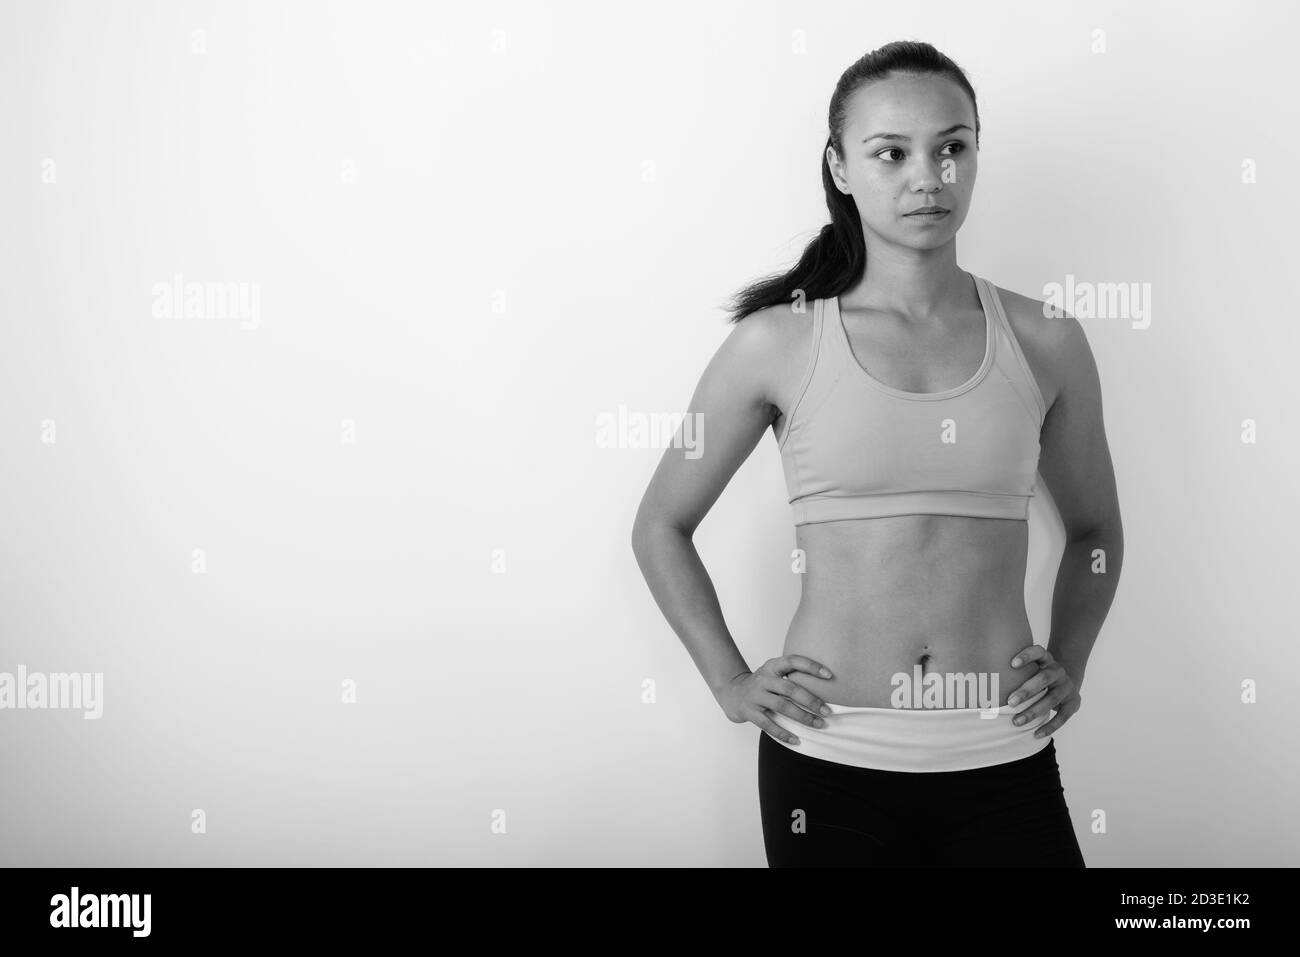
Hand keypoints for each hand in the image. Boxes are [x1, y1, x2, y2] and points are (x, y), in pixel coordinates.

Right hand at [718, 655, 833, 743]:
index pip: (792, 661)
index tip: (829, 675)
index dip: (811, 666)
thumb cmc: (762, 685)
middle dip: (811, 700)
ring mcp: (755, 695)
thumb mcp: (773, 673)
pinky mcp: (749, 711)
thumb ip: (791, 676)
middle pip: (790, 688)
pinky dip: (783, 734)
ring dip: (802, 717)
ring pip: (782, 706)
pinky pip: (768, 724)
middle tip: (827, 711)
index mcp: (771, 666)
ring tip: (819, 724)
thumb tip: (826, 685)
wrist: (732, 693)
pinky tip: (796, 740)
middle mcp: (763, 679)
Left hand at [1007, 645, 1081, 737]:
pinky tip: (1036, 733)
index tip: (1012, 664)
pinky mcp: (1074, 702)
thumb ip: (1011, 667)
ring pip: (1052, 699)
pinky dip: (1050, 726)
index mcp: (1046, 659)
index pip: (1038, 651)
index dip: (1026, 656)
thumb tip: (976, 676)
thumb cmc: (1036, 673)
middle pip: (1044, 678)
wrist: (1066, 678)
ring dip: (1034, 711)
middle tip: (1010, 702)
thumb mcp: (1030, 665)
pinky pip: (1063, 716)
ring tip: (1016, 722)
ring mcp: (1067, 686)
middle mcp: (1058, 670)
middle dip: (1027, 690)